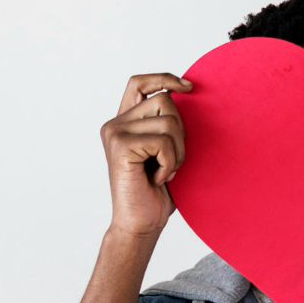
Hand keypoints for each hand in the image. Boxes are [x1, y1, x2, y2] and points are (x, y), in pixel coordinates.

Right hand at [100, 73, 191, 244]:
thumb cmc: (155, 192)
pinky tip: (158, 178)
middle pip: (165, 99)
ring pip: (169, 120)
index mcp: (124, 122)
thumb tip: (186, 93)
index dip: (164, 77)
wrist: (140, 224)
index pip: (140, 83)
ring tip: (165, 171)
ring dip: (177, 151)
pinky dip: (170, 163)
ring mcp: (115, 133)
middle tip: (172, 161)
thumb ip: (167, 124)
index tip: (188, 87)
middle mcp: (115, 124)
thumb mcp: (166, 151)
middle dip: (180, 132)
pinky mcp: (120, 146)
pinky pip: (163, 142)